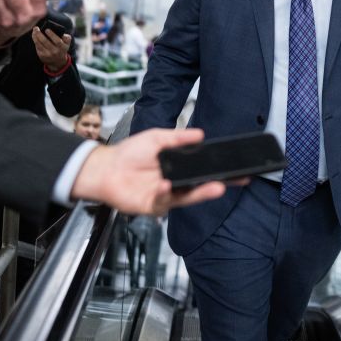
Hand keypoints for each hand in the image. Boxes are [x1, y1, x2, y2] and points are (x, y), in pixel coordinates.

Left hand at [32, 27, 71, 71]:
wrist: (57, 61)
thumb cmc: (62, 48)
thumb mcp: (67, 44)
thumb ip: (67, 37)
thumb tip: (60, 31)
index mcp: (62, 47)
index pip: (57, 41)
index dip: (51, 35)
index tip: (47, 29)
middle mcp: (55, 52)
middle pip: (45, 42)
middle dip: (40, 34)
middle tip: (36, 28)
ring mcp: (47, 54)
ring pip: (39, 44)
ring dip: (35, 36)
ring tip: (34, 30)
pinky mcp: (41, 56)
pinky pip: (37, 47)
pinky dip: (35, 40)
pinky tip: (34, 35)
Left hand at [70, 128, 226, 215]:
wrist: (105, 168)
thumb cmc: (129, 154)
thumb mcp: (156, 138)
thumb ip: (178, 137)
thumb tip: (200, 134)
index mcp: (178, 169)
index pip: (203, 171)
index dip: (219, 172)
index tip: (235, 170)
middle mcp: (175, 184)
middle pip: (200, 187)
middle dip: (217, 185)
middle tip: (232, 182)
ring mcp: (165, 196)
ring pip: (187, 197)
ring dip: (201, 194)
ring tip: (213, 187)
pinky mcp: (152, 206)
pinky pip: (163, 201)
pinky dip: (166, 194)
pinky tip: (167, 185)